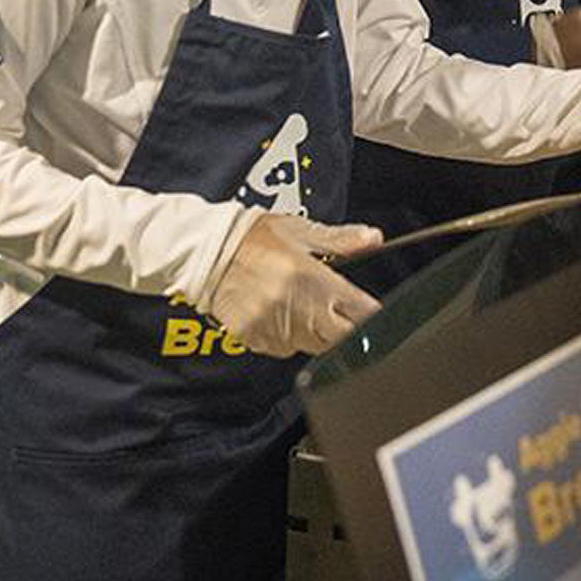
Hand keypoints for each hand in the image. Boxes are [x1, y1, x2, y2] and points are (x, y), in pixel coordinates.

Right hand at [208, 214, 382, 357]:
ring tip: (301, 304)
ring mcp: (276, 328)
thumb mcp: (302, 231)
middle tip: (337, 308)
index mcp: (314, 280)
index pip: (361, 312)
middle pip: (342, 337)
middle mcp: (298, 309)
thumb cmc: (254, 238)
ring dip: (317, 332)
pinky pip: (285, 348)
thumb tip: (373, 239)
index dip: (371, 314)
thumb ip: (342, 240)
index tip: (369, 310)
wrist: (207, 253)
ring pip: (314, 346)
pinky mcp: (257, 340)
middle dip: (346, 326)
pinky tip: (280, 314)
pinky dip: (290, 337)